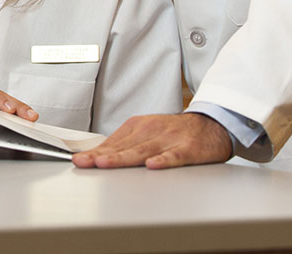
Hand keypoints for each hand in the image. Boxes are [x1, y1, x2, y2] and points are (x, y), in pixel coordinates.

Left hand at [72, 112, 231, 169]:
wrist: (212, 125)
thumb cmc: (175, 133)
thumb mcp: (147, 133)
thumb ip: (125, 145)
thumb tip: (98, 156)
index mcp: (138, 126)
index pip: (113, 143)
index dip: (95, 152)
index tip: (79, 160)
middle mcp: (151, 131)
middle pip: (123, 147)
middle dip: (102, 156)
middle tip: (84, 163)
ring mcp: (169, 139)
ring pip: (143, 151)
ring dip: (123, 158)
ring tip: (106, 163)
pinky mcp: (188, 148)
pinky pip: (174, 155)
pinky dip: (163, 160)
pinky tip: (152, 166)